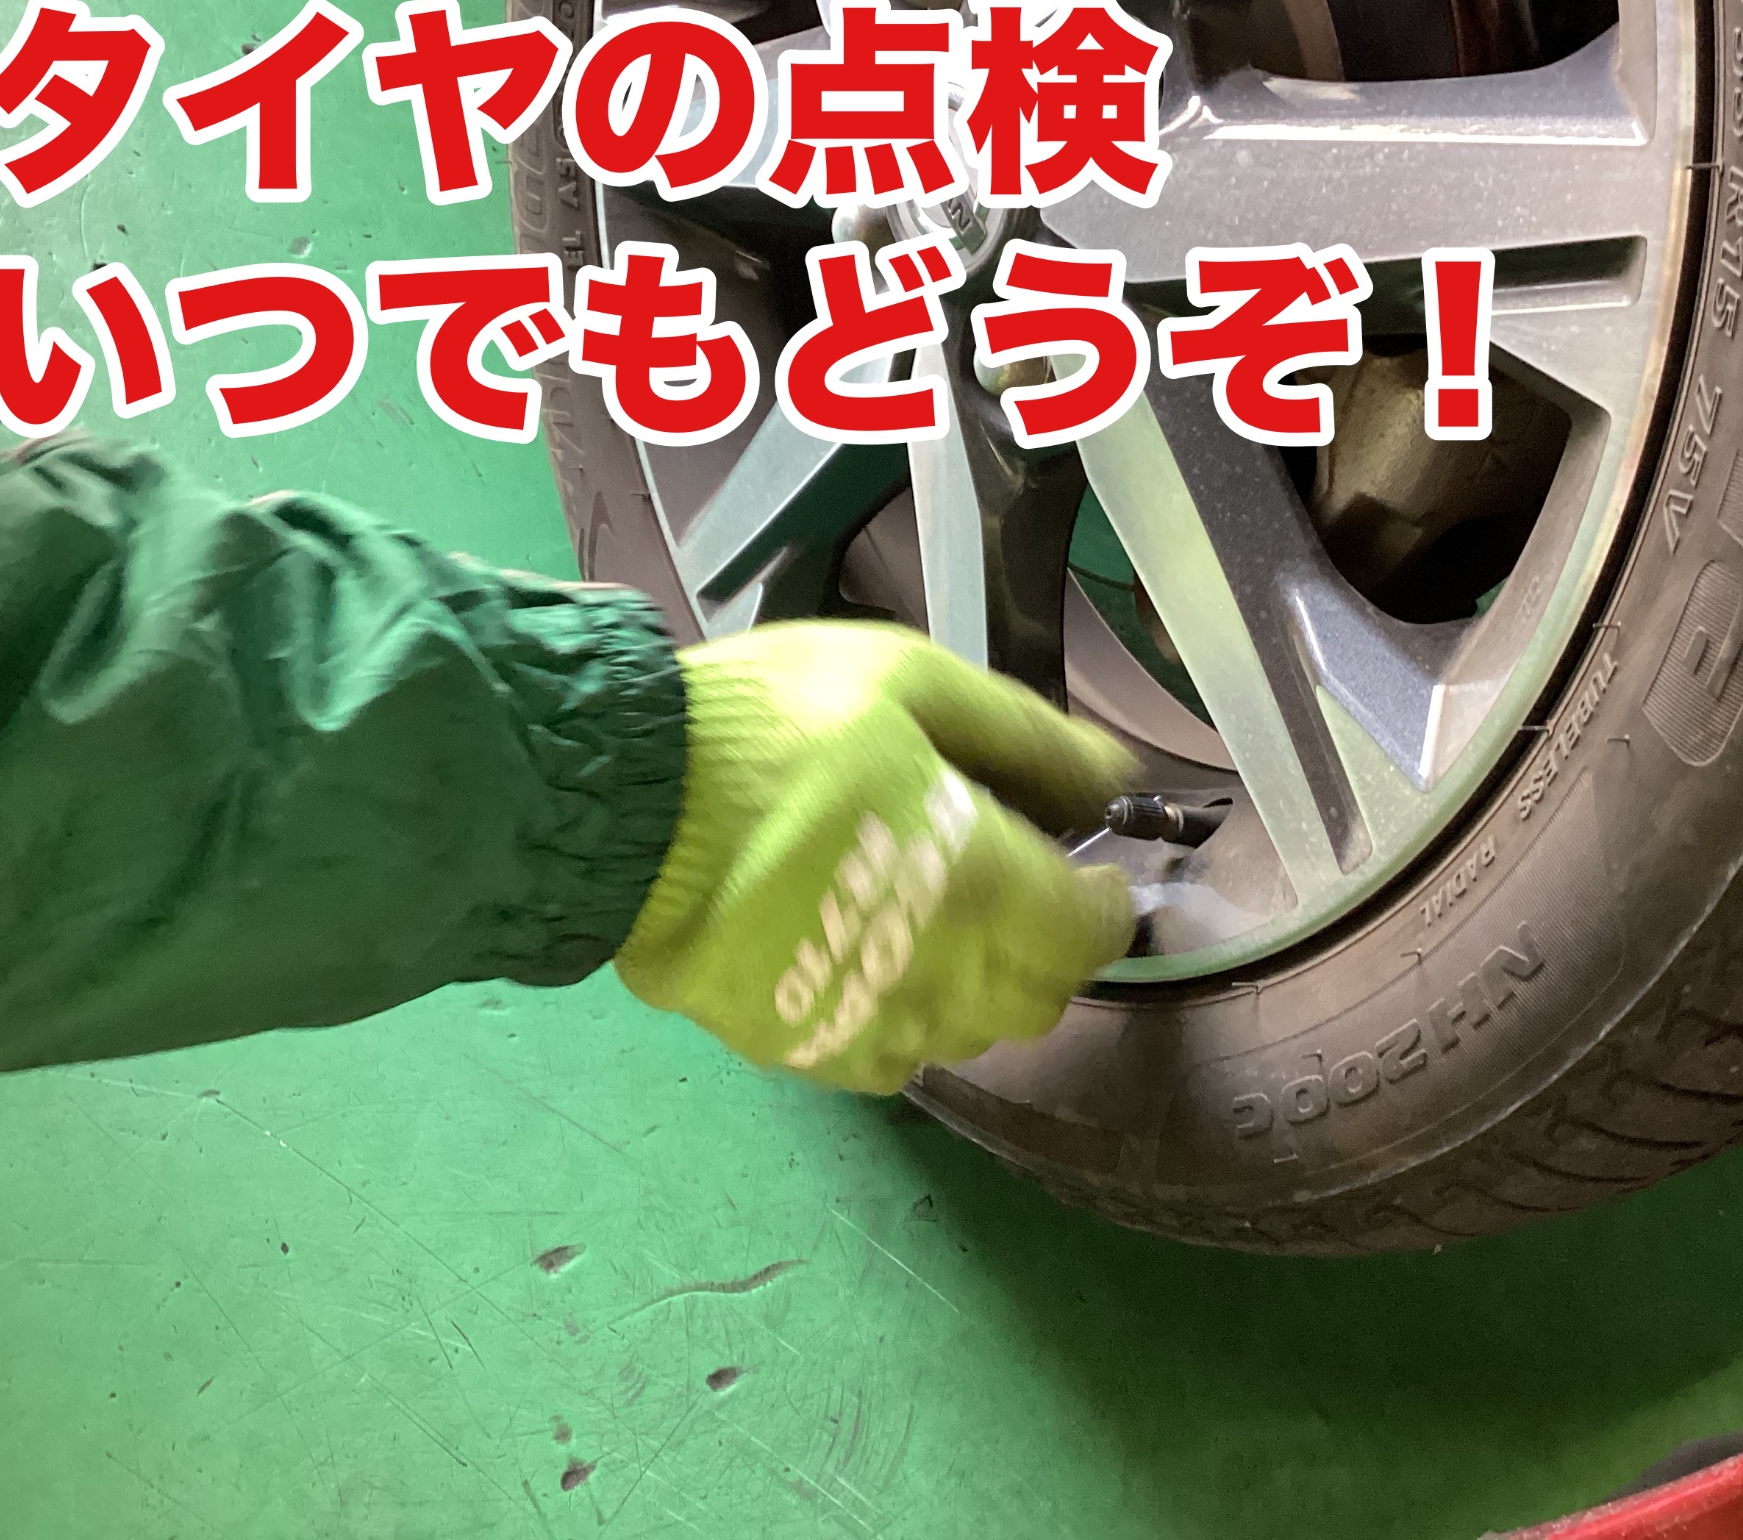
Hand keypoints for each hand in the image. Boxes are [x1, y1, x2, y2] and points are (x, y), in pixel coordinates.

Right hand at [614, 622, 1136, 1092]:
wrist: (624, 804)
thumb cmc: (772, 728)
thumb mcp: (910, 684)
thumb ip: (1028, 737)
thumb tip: (1118, 777)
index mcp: (981, 883)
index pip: (1091, 936)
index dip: (1105, 906)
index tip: (1089, 870)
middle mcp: (941, 976)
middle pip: (1040, 998)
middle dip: (1046, 946)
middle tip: (1013, 883)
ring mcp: (868, 1024)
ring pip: (970, 1035)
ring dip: (978, 985)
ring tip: (936, 917)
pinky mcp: (804, 1051)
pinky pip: (893, 1059)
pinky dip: (906, 1019)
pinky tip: (874, 961)